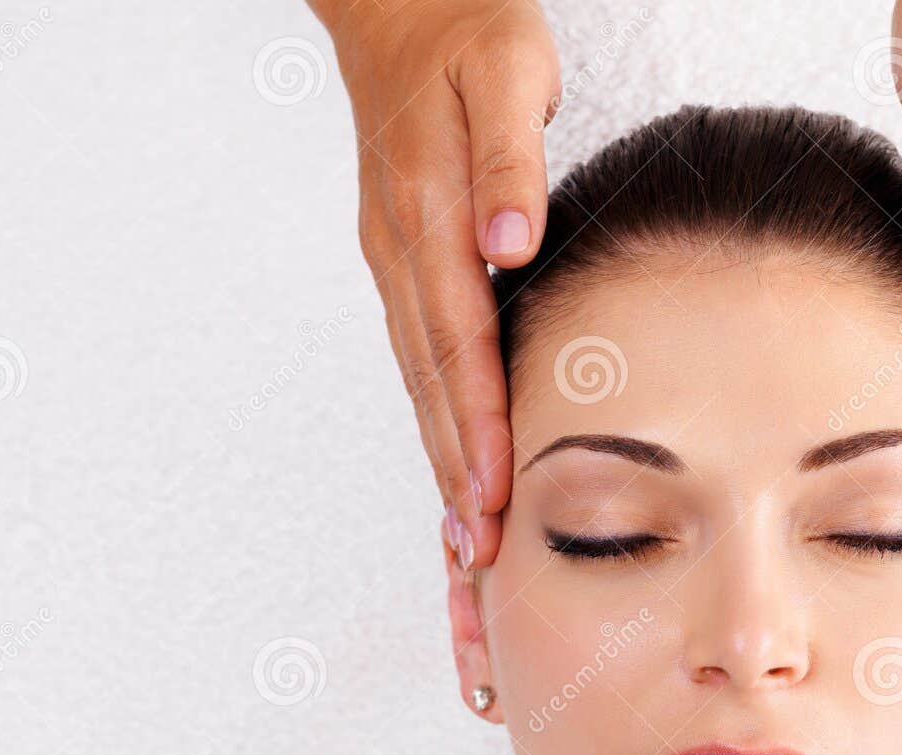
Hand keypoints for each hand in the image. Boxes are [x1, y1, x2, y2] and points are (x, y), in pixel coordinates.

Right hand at [310, 0, 560, 564]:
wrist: (397, 2)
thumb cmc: (468, 30)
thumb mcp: (506, 69)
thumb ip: (507, 156)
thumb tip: (506, 241)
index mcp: (430, 212)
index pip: (458, 339)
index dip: (477, 421)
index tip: (493, 491)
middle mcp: (402, 250)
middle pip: (431, 380)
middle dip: (455, 469)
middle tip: (476, 553)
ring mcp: (394, 261)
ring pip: (418, 379)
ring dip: (441, 458)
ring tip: (463, 536)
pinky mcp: (399, 264)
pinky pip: (416, 358)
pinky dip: (434, 420)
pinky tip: (452, 466)